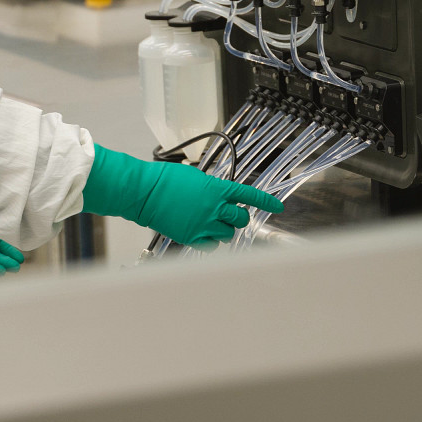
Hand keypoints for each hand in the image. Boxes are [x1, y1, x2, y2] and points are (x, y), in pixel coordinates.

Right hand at [81, 144, 282, 247]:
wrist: (144, 193)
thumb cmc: (164, 181)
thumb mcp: (194, 177)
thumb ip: (212, 188)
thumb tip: (219, 196)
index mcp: (216, 190)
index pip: (248, 195)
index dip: (265, 201)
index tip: (277, 206)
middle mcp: (214, 208)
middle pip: (240, 218)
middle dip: (237, 216)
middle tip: (228, 214)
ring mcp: (204, 224)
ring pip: (228, 234)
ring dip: (223, 229)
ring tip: (209, 222)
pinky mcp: (192, 237)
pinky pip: (212, 244)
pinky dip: (211, 240)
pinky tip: (201, 231)